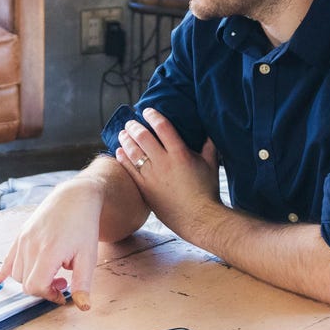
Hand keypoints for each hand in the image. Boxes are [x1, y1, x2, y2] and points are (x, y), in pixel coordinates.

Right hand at [0, 176, 102, 310]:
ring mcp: (23, 240)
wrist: (74, 197)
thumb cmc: (83, 225)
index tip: (63, 294)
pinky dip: (1, 273)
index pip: (36, 287)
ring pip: (17, 274)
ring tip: (50, 272)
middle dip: (43, 289)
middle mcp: (31, 246)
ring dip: (31, 280)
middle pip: (26, 283)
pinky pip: (6, 260)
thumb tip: (83, 306)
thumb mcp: (88, 256)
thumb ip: (83, 283)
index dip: (50, 296)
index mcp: (48, 252)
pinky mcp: (20, 236)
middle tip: (62, 282)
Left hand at [116, 108, 221, 225]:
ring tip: (122, 134)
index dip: (153, 116)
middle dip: (134, 126)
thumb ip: (208, 147)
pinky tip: (119, 152)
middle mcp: (164, 162)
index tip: (147, 111)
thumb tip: (208, 133)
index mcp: (180, 154)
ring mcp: (152, 176)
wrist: (199, 218)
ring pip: (133, 152)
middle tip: (130, 122)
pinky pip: (129, 170)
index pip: (163, 127)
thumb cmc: (207, 192)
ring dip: (125, 140)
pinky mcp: (145, 189)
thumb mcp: (211, 166)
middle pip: (143, 137)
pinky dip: (122, 159)